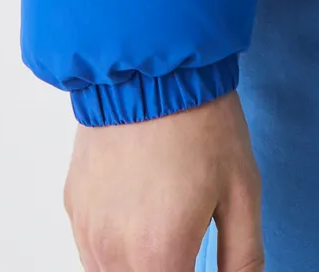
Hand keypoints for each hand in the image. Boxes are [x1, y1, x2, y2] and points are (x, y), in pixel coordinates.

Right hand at [63, 90, 262, 271]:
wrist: (152, 66)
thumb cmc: (201, 123)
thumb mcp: (242, 190)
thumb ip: (243, 256)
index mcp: (159, 258)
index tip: (200, 260)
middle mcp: (114, 255)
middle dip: (168, 267)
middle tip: (188, 238)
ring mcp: (88, 232)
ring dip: (140, 263)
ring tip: (167, 221)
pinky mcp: (75, 207)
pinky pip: (92, 250)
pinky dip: (116, 247)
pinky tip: (140, 209)